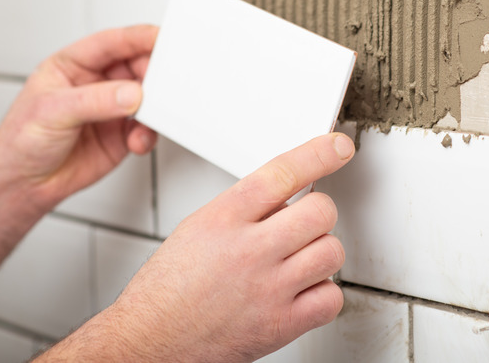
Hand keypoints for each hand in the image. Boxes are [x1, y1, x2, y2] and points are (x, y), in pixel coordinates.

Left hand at [0, 25, 158, 212]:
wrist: (23, 184)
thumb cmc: (21, 141)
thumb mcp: (52, 112)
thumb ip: (94, 101)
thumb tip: (131, 94)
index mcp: (73, 65)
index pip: (110, 44)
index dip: (136, 38)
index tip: (159, 38)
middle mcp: (95, 84)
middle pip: (135, 67)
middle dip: (151, 75)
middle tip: (161, 85)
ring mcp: (111, 109)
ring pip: (146, 98)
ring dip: (153, 108)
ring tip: (148, 118)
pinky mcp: (121, 135)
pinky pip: (146, 128)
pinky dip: (148, 134)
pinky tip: (136, 141)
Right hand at [42, 133, 355, 361]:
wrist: (150, 340)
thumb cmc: (168, 290)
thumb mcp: (197, 228)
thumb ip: (243, 209)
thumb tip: (287, 198)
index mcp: (223, 219)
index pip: (282, 173)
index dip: (318, 154)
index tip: (339, 147)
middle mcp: (248, 250)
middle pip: (320, 211)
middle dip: (318, 213)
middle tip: (304, 224)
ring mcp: (268, 289)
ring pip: (332, 251)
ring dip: (322, 253)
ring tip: (299, 260)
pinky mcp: (280, 325)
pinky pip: (332, 298)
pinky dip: (323, 294)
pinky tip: (302, 291)